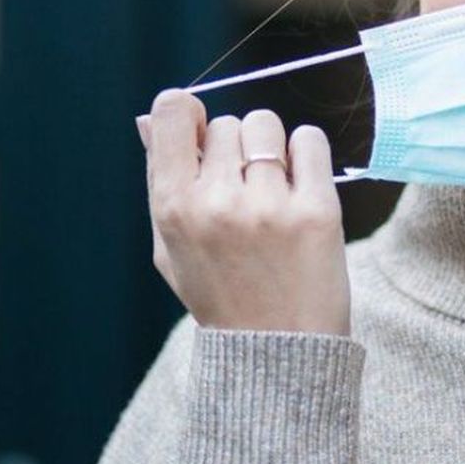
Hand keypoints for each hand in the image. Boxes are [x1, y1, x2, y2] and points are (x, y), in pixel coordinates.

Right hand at [136, 89, 350, 334]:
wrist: (277, 350)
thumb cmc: (220, 294)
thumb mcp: (170, 247)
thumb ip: (159, 180)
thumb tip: (147, 120)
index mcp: (174, 208)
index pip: (173, 113)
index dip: (190, 114)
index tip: (203, 135)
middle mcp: (217, 202)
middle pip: (227, 123)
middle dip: (235, 149)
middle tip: (243, 191)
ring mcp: (268, 205)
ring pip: (267, 125)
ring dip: (271, 148)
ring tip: (273, 189)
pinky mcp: (316, 209)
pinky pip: (310, 139)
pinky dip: (307, 154)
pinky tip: (300, 187)